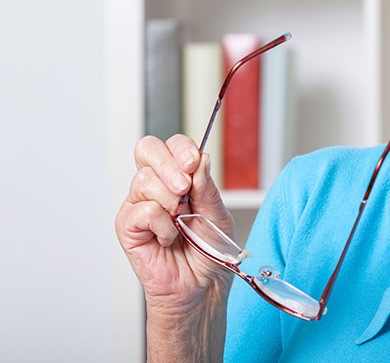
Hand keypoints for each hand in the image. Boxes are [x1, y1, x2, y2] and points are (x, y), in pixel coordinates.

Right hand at [115, 134, 234, 314]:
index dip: (181, 148)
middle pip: (147, 149)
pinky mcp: (127, 227)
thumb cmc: (209, 251)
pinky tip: (169, 239)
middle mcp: (155, 186)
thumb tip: (201, 159)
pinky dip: (162, 224)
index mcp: (179, 177)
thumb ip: (207, 188)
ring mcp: (138, 204)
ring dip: (170, 200)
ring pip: (145, 179)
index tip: (194, 162)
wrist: (201, 286)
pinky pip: (142, 210)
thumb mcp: (218, 215)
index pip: (172, 145)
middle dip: (169, 164)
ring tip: (181, 222)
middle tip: (185, 187)